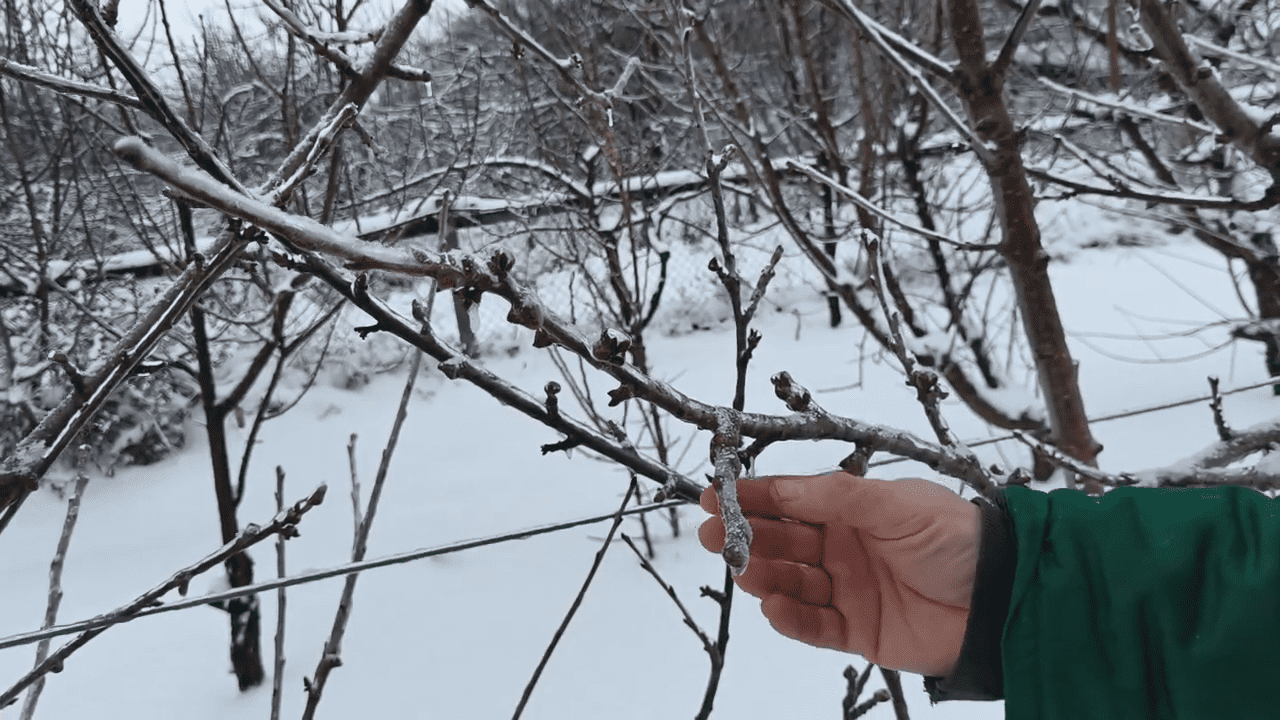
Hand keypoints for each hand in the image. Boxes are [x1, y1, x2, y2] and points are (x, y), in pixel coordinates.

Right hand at [699, 472, 979, 677]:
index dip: (754, 497)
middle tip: (713, 535)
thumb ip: (838, 496)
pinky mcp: (858, 631)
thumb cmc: (959, 540)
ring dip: (764, 576)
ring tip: (743, 571)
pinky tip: (773, 606)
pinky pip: (813, 627)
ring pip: (792, 583)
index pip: (793, 500)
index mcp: (855, 510)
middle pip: (784, 542)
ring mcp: (850, 590)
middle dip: (747, 537)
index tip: (716, 496)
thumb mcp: (898, 504)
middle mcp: (846, 548)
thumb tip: (783, 486)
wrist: (1004, 599)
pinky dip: (790, 619)